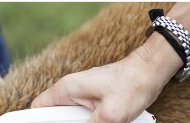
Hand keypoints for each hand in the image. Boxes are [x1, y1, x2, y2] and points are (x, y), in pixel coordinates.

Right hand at [32, 36, 179, 122]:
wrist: (152, 72)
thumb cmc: (134, 84)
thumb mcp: (110, 115)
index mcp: (67, 89)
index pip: (37, 109)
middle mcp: (72, 92)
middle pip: (55, 118)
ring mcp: (83, 97)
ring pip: (71, 120)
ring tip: (103, 121)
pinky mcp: (94, 103)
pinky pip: (85, 119)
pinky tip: (106, 122)